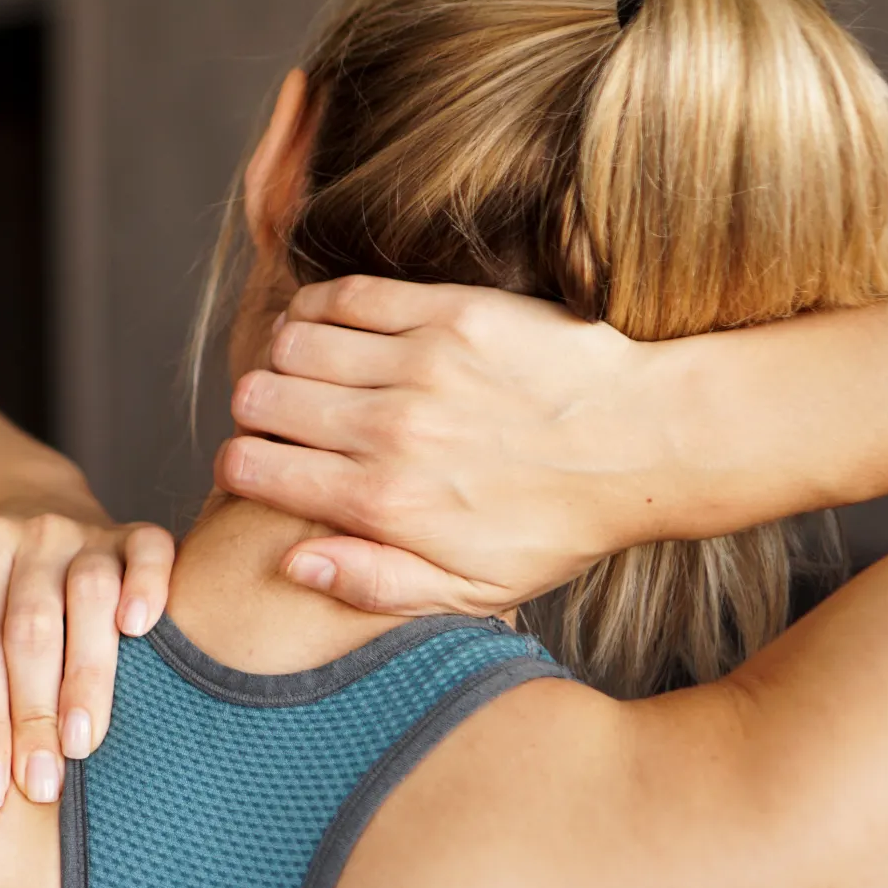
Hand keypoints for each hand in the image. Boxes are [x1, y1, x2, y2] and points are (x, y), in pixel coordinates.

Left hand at [0, 503, 173, 807]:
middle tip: (39, 785)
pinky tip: (142, 631)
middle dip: (34, 716)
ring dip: (89, 675)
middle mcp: (30, 536)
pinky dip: (151, 585)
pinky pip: (151, 551)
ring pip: (91, 598)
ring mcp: (85, 533)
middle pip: (32, 631)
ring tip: (83, 744)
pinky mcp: (132, 533)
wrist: (24, 508)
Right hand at [217, 277, 662, 615]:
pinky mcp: (449, 312)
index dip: (240, 465)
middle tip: (281, 417)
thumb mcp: (471, 591)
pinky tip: (330, 325)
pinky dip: (319, 307)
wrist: (647, 444)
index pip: (252, 468)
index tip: (259, 464)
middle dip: (254, 410)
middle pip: (258, 399)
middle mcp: (390, 432)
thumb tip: (291, 564)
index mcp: (383, 505)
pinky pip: (344, 295)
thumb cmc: (556, 526)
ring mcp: (419, 366)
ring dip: (285, 357)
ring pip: (291, 342)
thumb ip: (373, 584)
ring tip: (307, 371)